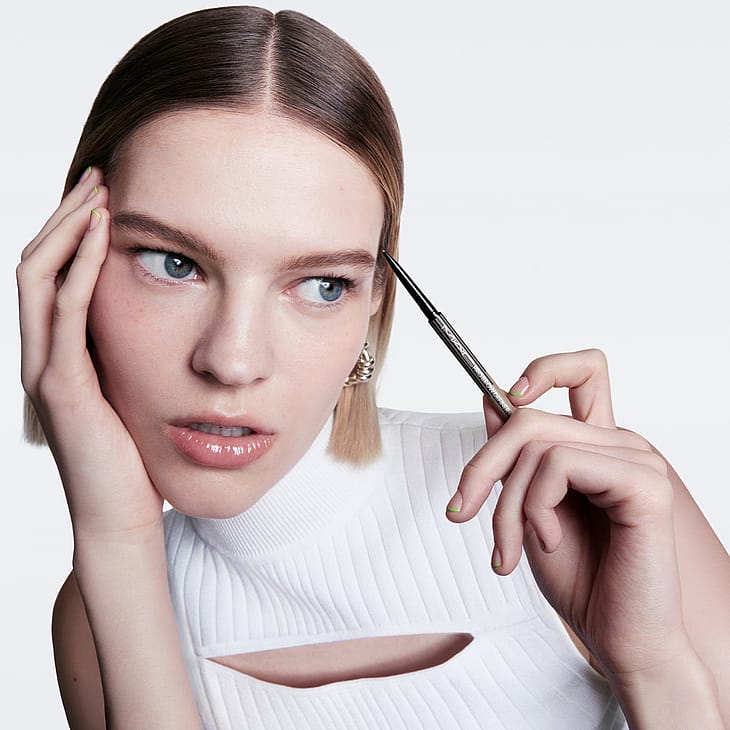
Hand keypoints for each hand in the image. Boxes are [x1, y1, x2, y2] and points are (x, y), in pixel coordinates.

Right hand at [17, 168, 162, 539]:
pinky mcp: (59, 387)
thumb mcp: (131, 393)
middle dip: (65, 215)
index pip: (52, 275)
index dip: (71, 231)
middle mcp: (41, 354)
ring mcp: (44, 369)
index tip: (107, 195)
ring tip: (99, 192)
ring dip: (66, 229)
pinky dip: (80, 268)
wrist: (123, 515)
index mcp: (59, 354)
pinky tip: (103, 237)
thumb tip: (157, 321)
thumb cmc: (134, 458)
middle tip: (100, 176)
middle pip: (36, 264)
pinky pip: (65, 313)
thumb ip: (127, 357)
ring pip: (37, 278)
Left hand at [447, 349, 691, 681]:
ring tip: (510, 549)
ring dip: (506, 503)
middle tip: (460, 512)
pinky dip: (535, 506)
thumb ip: (517, 458)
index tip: (505, 395)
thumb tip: (492, 402)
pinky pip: (560, 464)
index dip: (544, 367)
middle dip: (481, 466)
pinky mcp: (644, 484)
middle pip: (529, 417)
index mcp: (597, 446)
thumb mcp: (527, 509)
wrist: (619, 639)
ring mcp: (636, 460)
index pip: (584, 371)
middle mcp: (619, 444)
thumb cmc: (579, 579)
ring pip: (537, 443)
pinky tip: (548, 540)